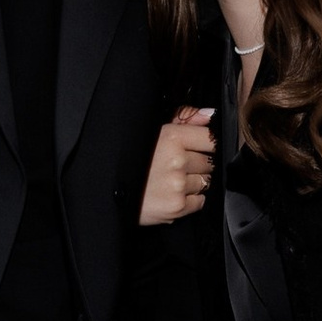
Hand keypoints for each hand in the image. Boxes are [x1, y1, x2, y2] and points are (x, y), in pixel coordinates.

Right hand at [139, 108, 214, 223]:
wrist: (111, 194)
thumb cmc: (131, 161)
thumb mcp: (154, 133)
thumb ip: (185, 121)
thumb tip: (209, 114)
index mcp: (172, 138)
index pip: (210, 138)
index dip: (207, 144)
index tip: (201, 148)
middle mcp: (177, 161)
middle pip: (209, 162)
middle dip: (197, 164)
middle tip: (176, 167)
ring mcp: (178, 185)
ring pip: (205, 182)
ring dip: (193, 182)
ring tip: (171, 181)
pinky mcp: (178, 206)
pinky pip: (200, 201)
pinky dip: (190, 200)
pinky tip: (172, 194)